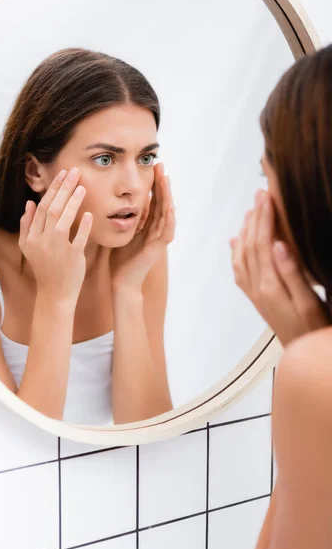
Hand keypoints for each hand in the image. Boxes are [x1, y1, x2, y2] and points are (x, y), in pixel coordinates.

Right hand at [19, 168, 92, 303]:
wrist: (54, 294)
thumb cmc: (45, 268)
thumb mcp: (29, 248)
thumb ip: (27, 225)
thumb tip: (29, 203)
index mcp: (31, 237)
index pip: (42, 207)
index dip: (52, 189)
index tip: (62, 174)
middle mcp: (41, 241)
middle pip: (52, 209)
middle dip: (63, 188)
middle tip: (74, 172)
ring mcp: (56, 249)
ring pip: (63, 220)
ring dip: (73, 202)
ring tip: (82, 187)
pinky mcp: (72, 258)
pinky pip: (78, 238)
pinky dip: (83, 226)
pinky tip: (89, 213)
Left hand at [110, 162, 175, 291]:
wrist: (122, 281)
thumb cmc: (120, 258)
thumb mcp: (122, 231)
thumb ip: (126, 217)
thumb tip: (120, 198)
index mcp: (148, 224)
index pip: (154, 199)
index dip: (153, 183)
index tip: (151, 166)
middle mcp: (157, 229)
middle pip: (162, 201)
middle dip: (162, 183)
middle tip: (160, 164)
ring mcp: (159, 238)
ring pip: (167, 212)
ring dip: (167, 195)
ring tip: (165, 178)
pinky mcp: (158, 248)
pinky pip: (167, 229)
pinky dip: (169, 217)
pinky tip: (168, 204)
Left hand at [229, 189, 330, 347]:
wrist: (302, 354)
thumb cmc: (312, 328)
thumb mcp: (309, 302)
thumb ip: (292, 273)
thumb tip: (278, 244)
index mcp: (270, 286)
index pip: (263, 243)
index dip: (265, 218)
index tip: (268, 196)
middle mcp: (256, 288)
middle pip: (250, 246)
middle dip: (254, 218)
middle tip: (259, 194)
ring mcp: (254, 293)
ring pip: (242, 256)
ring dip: (245, 231)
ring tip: (250, 211)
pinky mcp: (256, 298)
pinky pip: (240, 271)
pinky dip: (236, 253)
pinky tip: (236, 242)